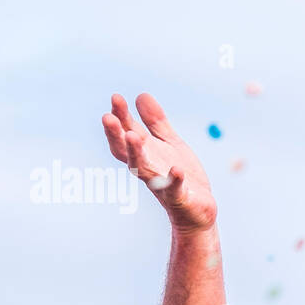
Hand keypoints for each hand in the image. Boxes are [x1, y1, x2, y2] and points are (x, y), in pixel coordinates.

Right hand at [101, 93, 216, 231]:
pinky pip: (174, 189)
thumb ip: (156, 122)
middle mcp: (147, 168)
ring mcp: (161, 184)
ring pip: (143, 170)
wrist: (197, 209)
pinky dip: (174, 181)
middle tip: (107, 117)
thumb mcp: (169, 143)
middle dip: (116, 135)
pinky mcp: (178, 197)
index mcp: (145, 154)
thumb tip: (141, 95)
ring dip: (136, 153)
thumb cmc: (179, 174)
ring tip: (133, 136)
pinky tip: (177, 170)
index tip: (116, 98)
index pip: (127, 133)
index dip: (121, 117)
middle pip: (126, 151)